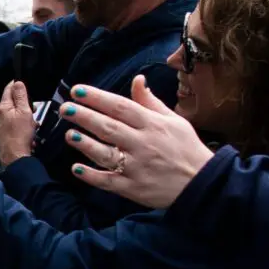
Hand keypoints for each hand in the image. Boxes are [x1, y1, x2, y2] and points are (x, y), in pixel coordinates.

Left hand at [0, 80, 36, 165]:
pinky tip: (31, 131)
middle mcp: (0, 114)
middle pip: (13, 102)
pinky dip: (25, 125)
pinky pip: (17, 124)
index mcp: (3, 106)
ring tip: (35, 122)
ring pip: (16, 114)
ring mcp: (2, 124)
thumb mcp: (24, 111)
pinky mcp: (6, 133)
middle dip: (25, 103)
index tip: (25, 82)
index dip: (16, 84)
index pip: (8, 89)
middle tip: (35, 108)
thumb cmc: (20, 133)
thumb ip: (21, 96)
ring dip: (27, 116)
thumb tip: (17, 82)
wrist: (15, 156)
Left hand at [62, 75, 213, 207]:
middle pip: (109, 128)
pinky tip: (76, 168)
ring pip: (106, 154)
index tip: (77, 91)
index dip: (97, 98)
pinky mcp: (133, 188)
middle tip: (64, 109)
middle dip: (85, 117)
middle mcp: (143, 144)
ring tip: (68, 135)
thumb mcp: (174, 120)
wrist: (204, 184)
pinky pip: (108, 182)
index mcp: (153, 125)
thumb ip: (150, 102)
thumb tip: (137, 80)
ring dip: (85, 144)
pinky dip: (92, 176)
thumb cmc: (186, 148)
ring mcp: (137, 167)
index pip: (120, 107)